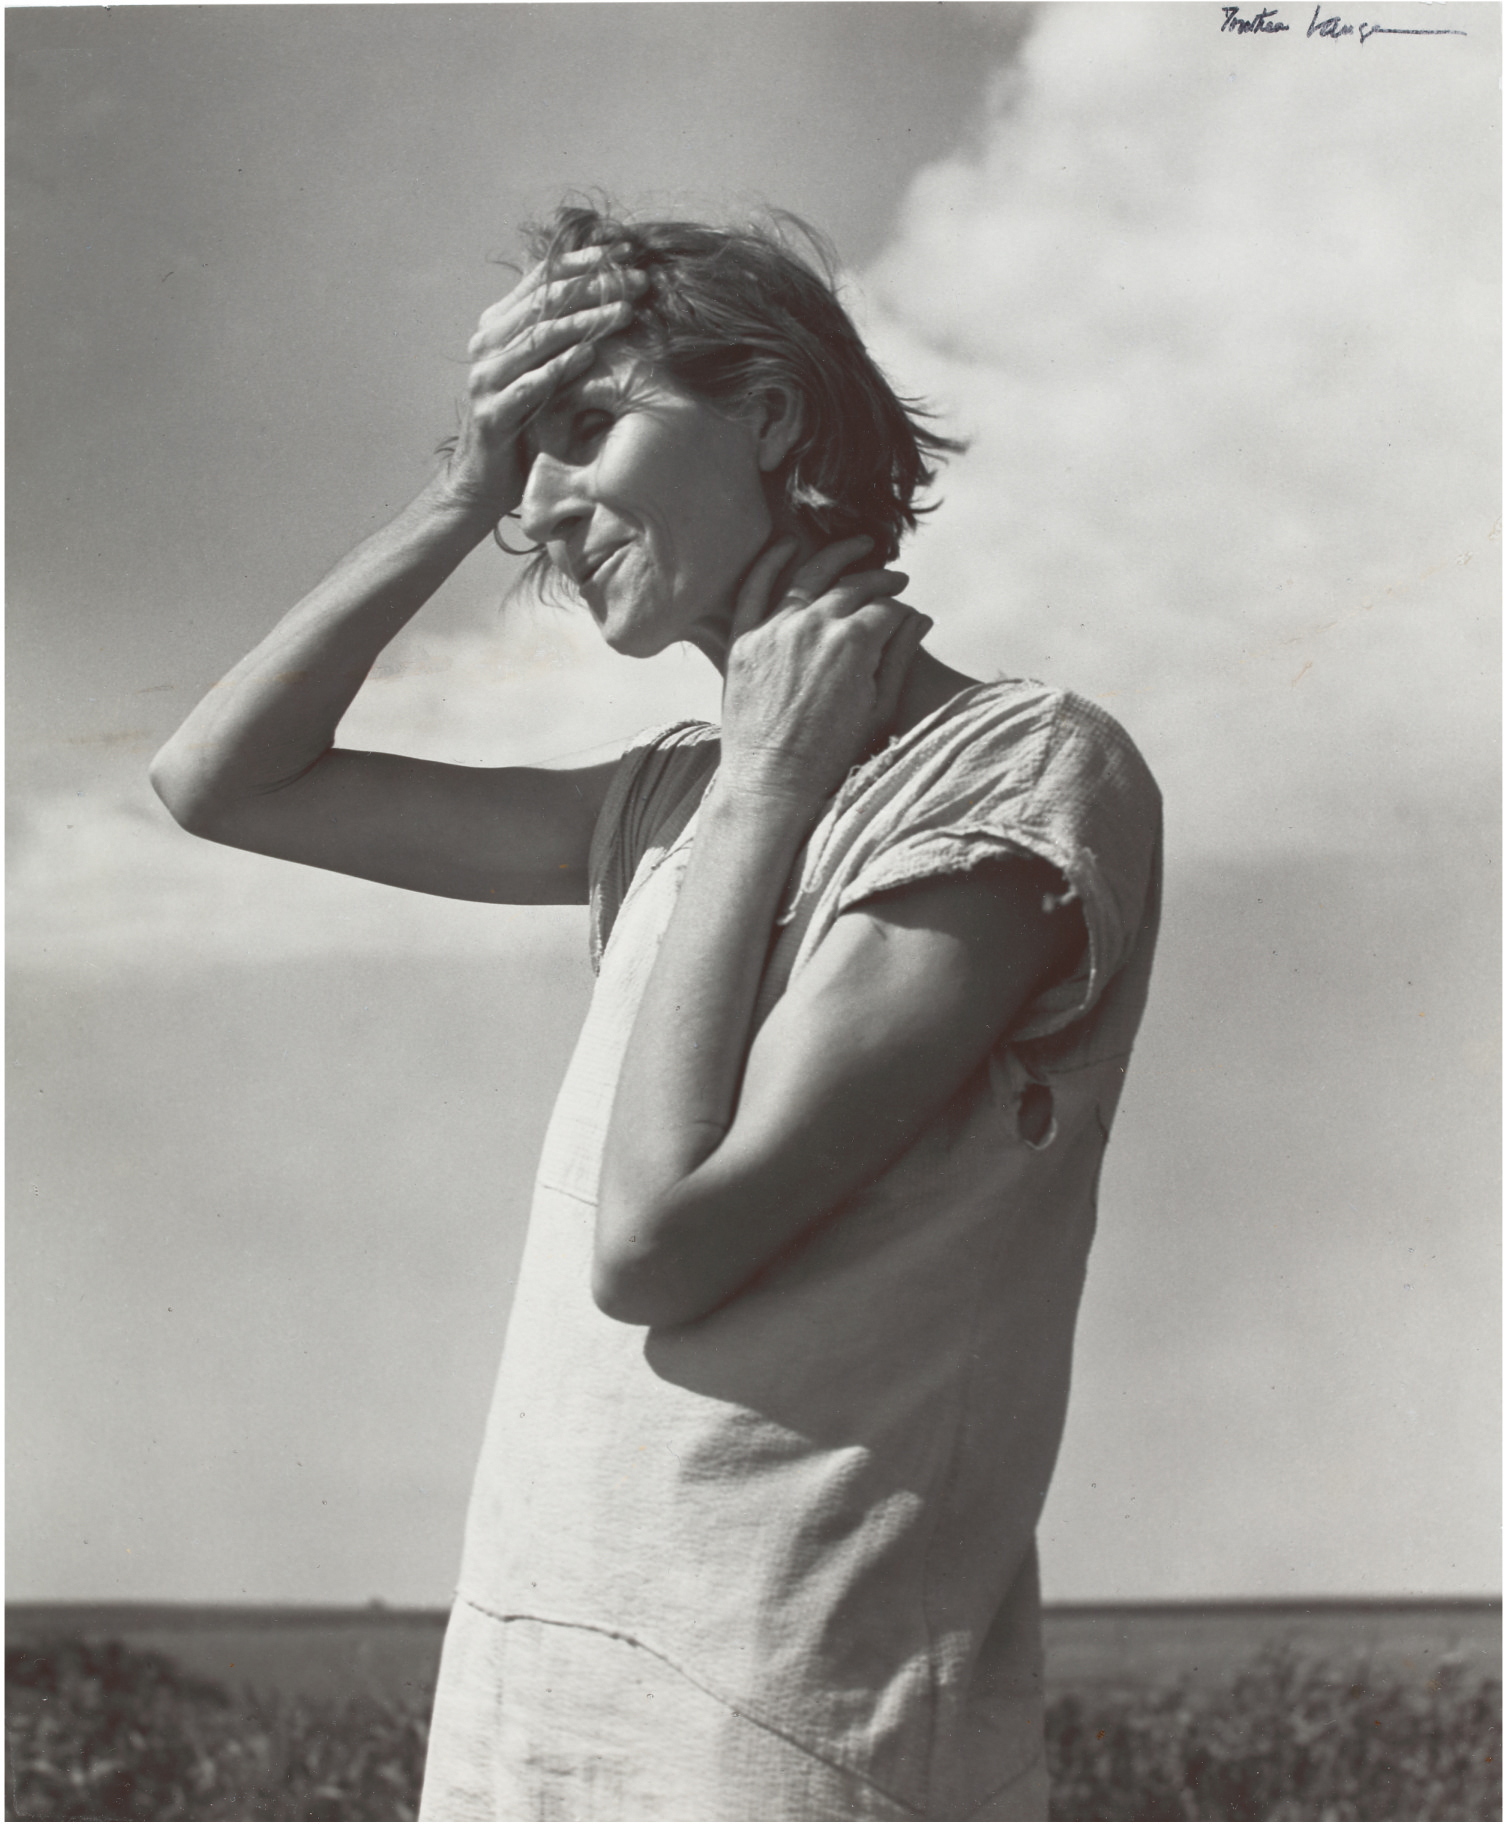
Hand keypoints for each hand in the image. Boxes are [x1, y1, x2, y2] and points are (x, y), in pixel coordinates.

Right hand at [440, 248, 646, 519]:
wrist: (485, 480)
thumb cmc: (523, 422)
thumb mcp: (541, 370)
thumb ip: (560, 335)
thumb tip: (611, 295)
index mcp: (499, 325)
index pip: (542, 277)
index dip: (584, 260)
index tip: (626, 250)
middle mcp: (488, 344)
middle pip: (546, 302)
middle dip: (596, 286)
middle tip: (638, 280)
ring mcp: (487, 378)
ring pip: (540, 337)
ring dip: (586, 321)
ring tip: (626, 312)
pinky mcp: (492, 414)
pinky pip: (530, 384)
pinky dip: (560, 367)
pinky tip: (591, 355)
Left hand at [719, 535, 931, 817]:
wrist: (772, 784)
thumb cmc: (832, 756)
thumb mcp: (877, 709)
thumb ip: (898, 658)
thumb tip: (920, 618)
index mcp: (854, 644)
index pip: (886, 610)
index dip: (901, 611)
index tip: (907, 614)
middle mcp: (813, 627)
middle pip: (853, 587)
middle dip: (880, 580)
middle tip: (895, 578)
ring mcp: (774, 630)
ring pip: (809, 576)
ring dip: (838, 557)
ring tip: (859, 546)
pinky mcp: (743, 641)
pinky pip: (754, 589)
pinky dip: (770, 563)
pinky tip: (787, 546)